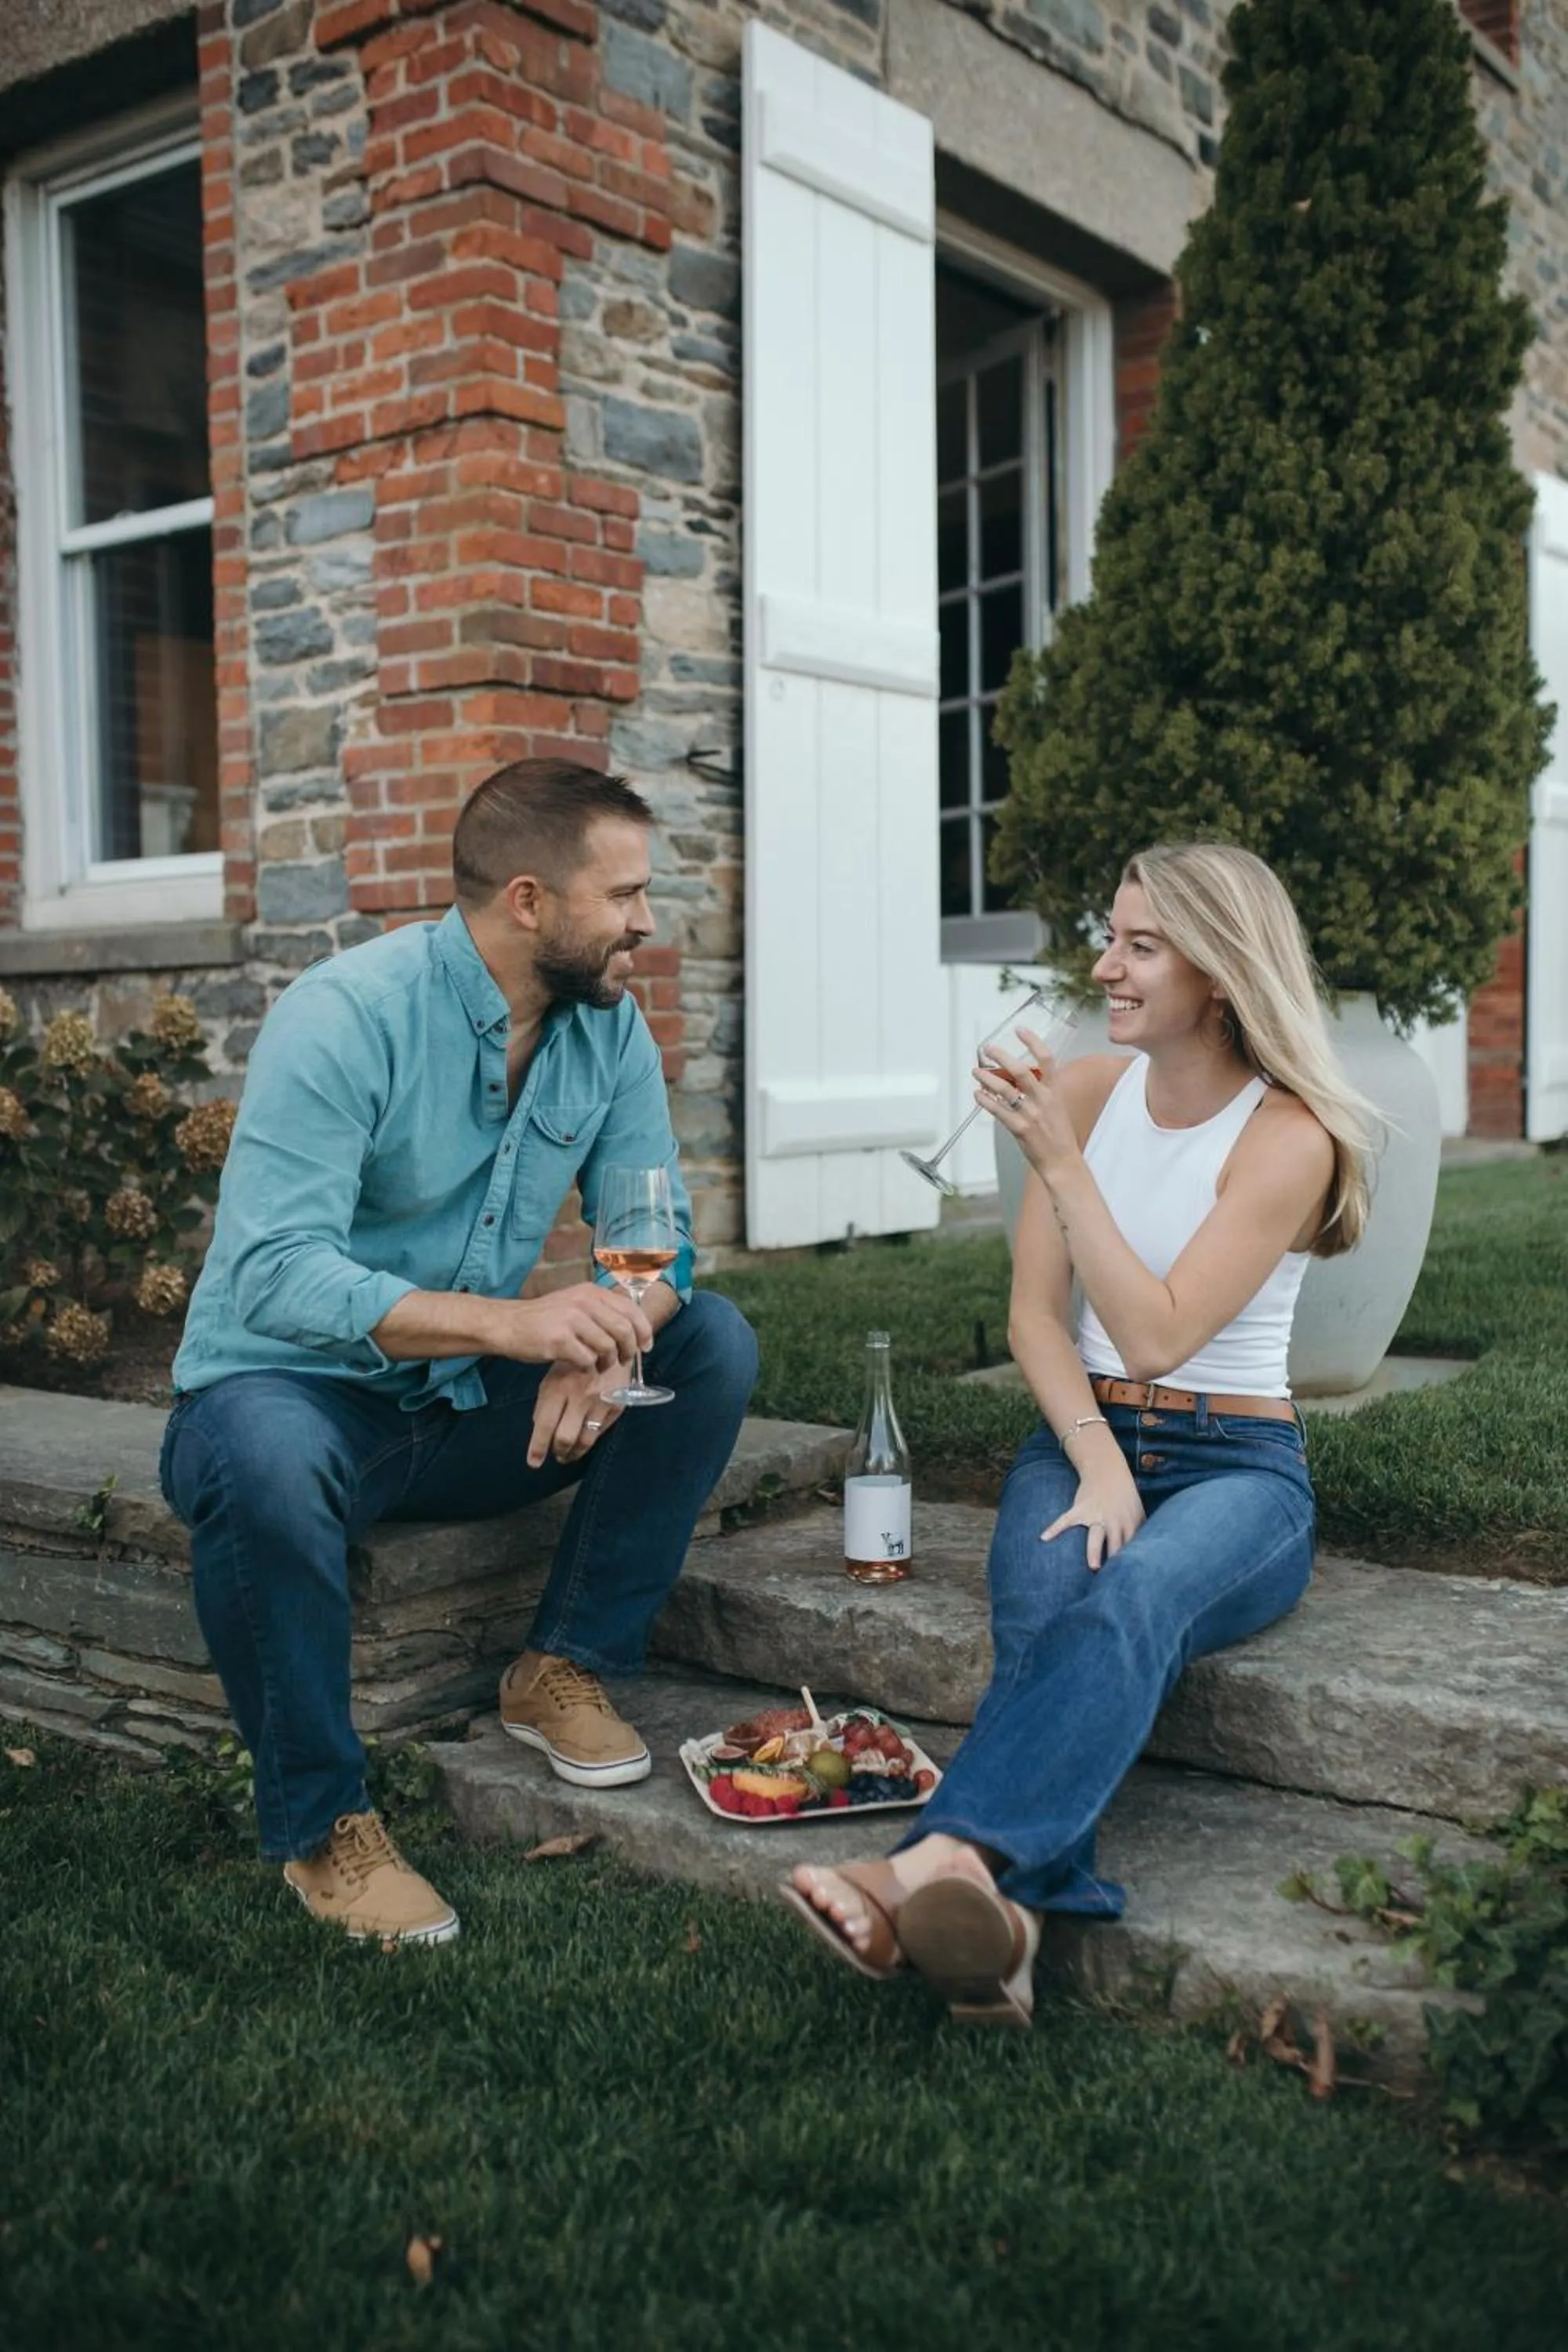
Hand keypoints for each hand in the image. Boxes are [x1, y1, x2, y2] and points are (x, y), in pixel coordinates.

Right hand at [509, 1282, 651, 1372]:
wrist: (507, 1324)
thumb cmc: (543, 1319)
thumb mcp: (574, 1304)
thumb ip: (601, 1312)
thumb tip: (633, 1330)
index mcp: (591, 1291)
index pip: (631, 1309)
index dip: (644, 1330)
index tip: (646, 1346)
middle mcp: (584, 1301)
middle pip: (624, 1330)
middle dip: (628, 1350)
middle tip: (622, 1361)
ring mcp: (571, 1320)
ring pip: (607, 1346)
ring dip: (607, 1362)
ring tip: (598, 1365)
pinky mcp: (559, 1339)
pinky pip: (587, 1359)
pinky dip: (587, 1368)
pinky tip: (580, 1366)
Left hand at [528, 1360, 625, 1468]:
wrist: (612, 1342)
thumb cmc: (575, 1360)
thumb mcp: (554, 1375)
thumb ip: (546, 1402)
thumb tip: (540, 1428)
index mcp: (558, 1386)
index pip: (545, 1425)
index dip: (538, 1447)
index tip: (533, 1462)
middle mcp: (579, 1396)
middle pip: (565, 1437)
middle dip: (557, 1452)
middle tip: (555, 1455)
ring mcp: (600, 1402)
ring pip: (585, 1440)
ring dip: (574, 1453)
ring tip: (568, 1455)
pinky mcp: (617, 1405)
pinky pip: (601, 1432)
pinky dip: (590, 1440)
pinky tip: (584, 1440)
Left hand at [974, 1026, 1078, 1178]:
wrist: (1062, 1161)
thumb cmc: (1058, 1135)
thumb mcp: (1056, 1106)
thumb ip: (1041, 1090)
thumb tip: (1019, 1077)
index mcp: (1054, 1091)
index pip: (1047, 1059)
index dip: (1033, 1042)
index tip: (1020, 1030)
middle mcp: (1043, 1100)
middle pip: (1020, 1070)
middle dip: (1001, 1056)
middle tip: (988, 1049)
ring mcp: (1031, 1114)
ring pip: (1005, 1089)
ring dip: (987, 1078)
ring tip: (976, 1072)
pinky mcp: (1020, 1129)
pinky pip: (998, 1111)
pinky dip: (985, 1101)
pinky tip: (978, 1094)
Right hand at [1040, 1466, 1144, 1571]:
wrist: (1106, 1469)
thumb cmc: (1124, 1493)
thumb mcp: (1138, 1509)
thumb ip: (1142, 1528)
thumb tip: (1149, 1548)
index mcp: (1129, 1522)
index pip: (1133, 1545)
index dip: (1133, 1560)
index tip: (1133, 1576)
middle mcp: (1114, 1520)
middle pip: (1117, 1544)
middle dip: (1117, 1560)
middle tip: (1116, 1580)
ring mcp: (1096, 1515)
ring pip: (1096, 1535)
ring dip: (1095, 1550)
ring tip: (1093, 1567)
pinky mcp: (1080, 1509)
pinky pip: (1066, 1520)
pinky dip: (1054, 1528)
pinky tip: (1044, 1538)